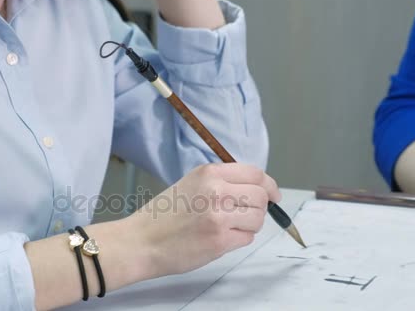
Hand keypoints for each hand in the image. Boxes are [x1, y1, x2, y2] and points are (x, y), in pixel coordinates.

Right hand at [126, 163, 280, 276]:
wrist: (142, 241)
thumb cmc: (163, 215)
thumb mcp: (190, 184)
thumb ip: (220, 182)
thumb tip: (254, 189)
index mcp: (209, 173)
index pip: (255, 174)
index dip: (269, 186)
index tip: (272, 195)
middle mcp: (216, 190)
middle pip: (261, 196)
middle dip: (260, 208)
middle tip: (245, 215)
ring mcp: (219, 216)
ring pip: (258, 219)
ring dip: (249, 226)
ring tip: (227, 228)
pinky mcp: (220, 240)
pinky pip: (247, 238)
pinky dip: (238, 240)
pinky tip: (219, 239)